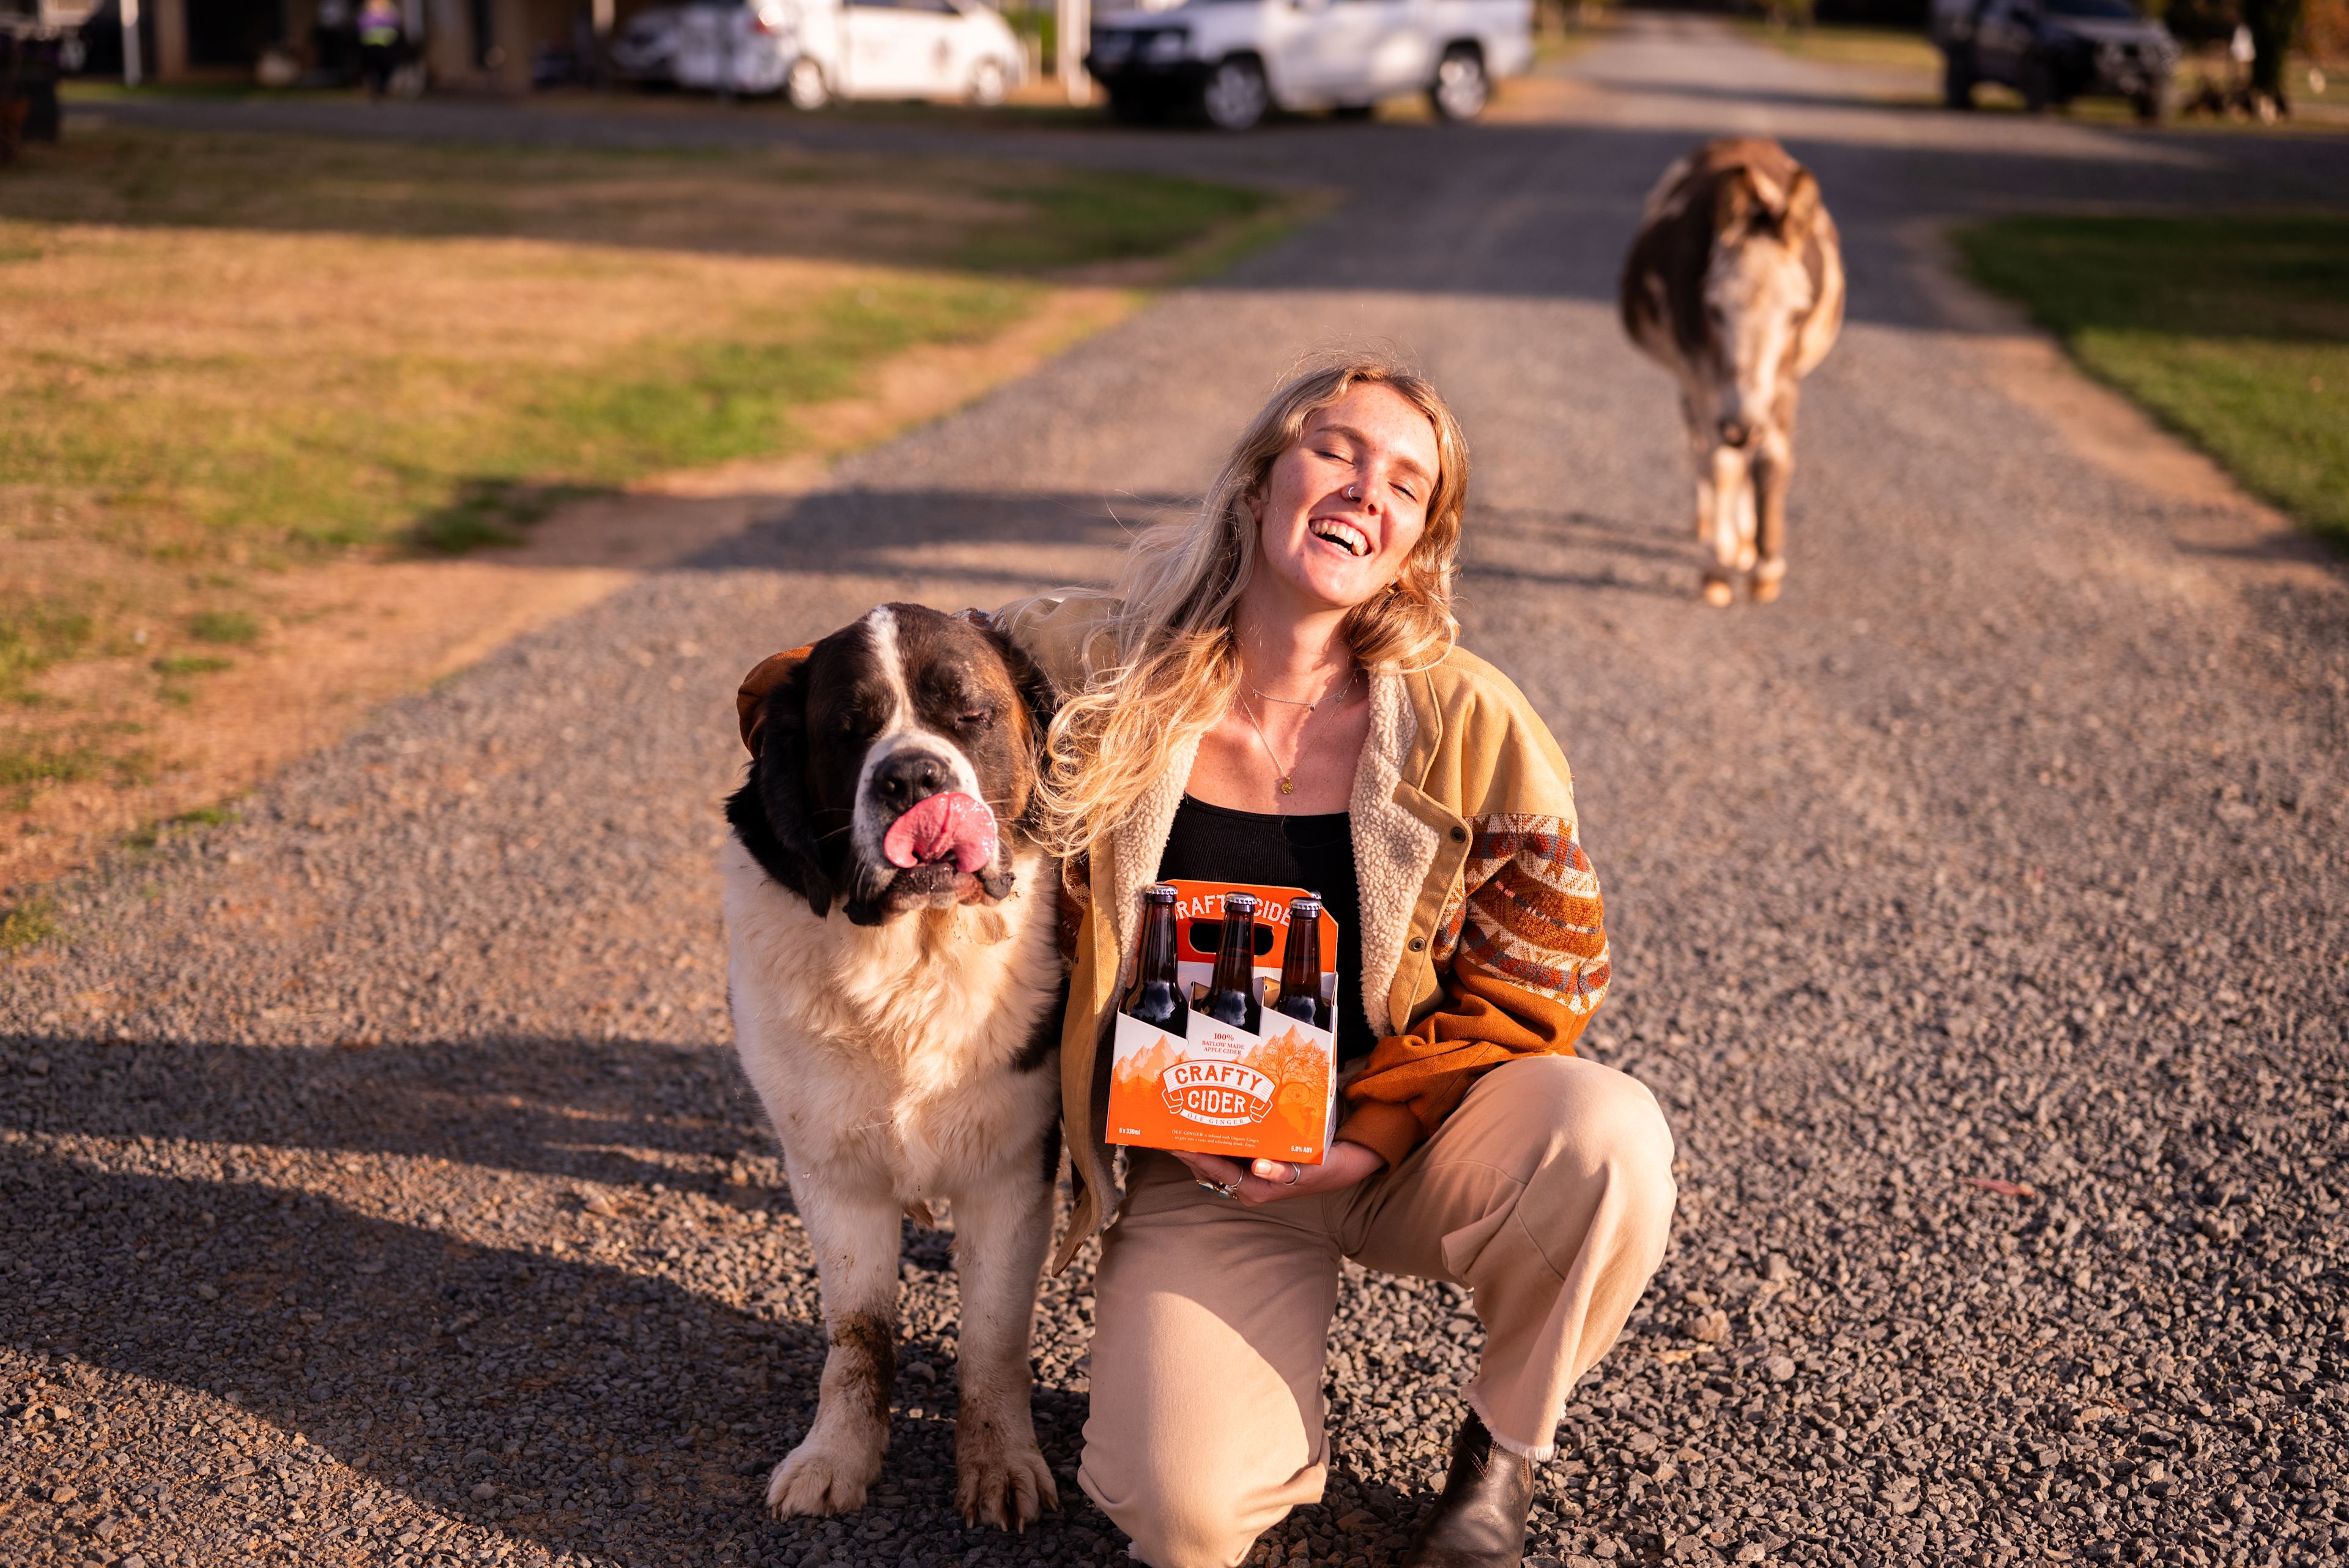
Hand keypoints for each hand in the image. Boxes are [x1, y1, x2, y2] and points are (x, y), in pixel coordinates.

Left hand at [1170, 1141, 1386, 1206]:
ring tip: (1175, 1122)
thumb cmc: (1320, 1168)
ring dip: (1195, 1143)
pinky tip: (1200, 1123)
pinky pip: (1222, 1156)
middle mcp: (1245, 1186)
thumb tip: (1260, 1166)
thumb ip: (1282, 1171)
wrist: (1336, 1168)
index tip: (1174, 1141)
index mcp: (1254, 1189)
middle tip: (1165, 1126)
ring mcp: (1245, 1178)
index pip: (1216, 1169)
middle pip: (1206, 1166)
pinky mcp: (1248, 1168)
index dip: (1193, 1155)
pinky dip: (1210, 1141)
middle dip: (1186, 1148)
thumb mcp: (1306, 1169)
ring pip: (1211, 1161)